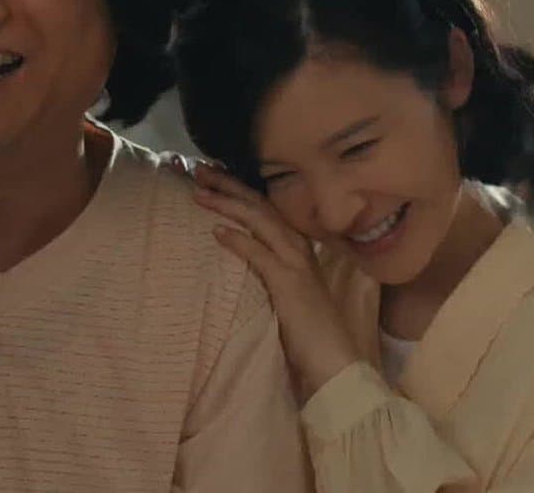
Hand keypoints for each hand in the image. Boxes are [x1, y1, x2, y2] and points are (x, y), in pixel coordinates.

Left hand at [189, 162, 361, 397]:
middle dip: (229, 185)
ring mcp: (296, 265)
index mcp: (297, 249)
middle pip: (261, 206)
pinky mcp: (290, 285)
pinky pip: (260, 255)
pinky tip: (216, 231)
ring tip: (199, 191)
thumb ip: (265, 269)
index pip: (265, 209)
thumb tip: (235, 251)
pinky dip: (239, 241)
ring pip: (260, 222)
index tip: (211, 175)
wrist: (334, 364)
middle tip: (198, 169)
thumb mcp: (282, 292)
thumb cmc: (306, 333)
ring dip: (228, 204)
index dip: (238, 189)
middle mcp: (299, 249)